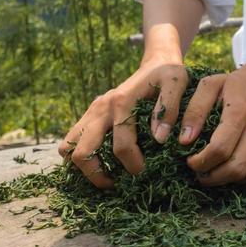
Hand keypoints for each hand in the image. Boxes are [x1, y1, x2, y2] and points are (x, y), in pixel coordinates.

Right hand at [57, 56, 188, 188]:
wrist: (156, 62)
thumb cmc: (169, 75)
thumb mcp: (177, 83)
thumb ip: (169, 109)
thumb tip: (158, 139)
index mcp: (121, 102)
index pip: (121, 146)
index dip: (133, 166)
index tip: (144, 174)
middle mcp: (100, 108)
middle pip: (81, 152)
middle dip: (97, 175)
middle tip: (117, 184)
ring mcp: (92, 111)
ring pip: (68, 147)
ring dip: (82, 167)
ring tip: (106, 175)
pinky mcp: (90, 114)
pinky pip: (72, 141)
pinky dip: (80, 156)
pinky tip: (102, 162)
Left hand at [181, 68, 245, 187]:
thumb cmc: (233, 85)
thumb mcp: (209, 86)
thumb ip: (195, 111)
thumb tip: (185, 140)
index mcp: (240, 111)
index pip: (220, 148)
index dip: (201, 162)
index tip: (190, 162)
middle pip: (237, 166)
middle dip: (214, 177)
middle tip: (201, 173)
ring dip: (233, 181)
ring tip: (218, 174)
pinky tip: (245, 177)